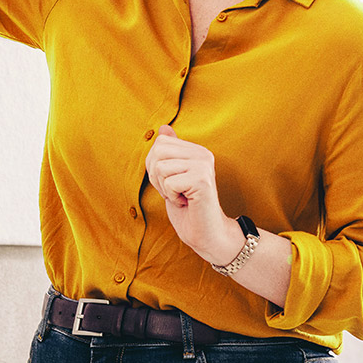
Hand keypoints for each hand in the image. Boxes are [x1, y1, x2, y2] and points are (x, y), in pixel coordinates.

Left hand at [144, 125, 243, 265]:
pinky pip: (169, 183)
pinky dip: (172, 197)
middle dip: (157, 176)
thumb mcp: (173, 177)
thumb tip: (163, 127)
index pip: (160, 143)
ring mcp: (203, 166)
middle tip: (173, 191)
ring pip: (160, 167)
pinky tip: (186, 202)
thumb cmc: (188, 209)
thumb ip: (170, 153)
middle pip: (157, 151)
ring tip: (181, 197)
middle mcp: (203, 154)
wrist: (207, 234)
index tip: (170, 182)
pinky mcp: (202, 180)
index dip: (155, 166)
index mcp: (196, 151)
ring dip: (164, 188)